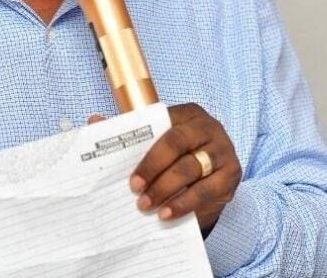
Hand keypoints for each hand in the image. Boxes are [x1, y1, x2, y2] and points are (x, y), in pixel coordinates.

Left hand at [129, 103, 240, 233]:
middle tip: (135, 189)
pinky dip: (184, 203)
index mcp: (188, 113)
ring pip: (191, 167)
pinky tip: (167, 213)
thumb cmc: (179, 155)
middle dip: (152, 168)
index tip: (128, 174)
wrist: (211, 179)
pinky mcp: (232, 174)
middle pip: (177, 143)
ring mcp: (223, 150)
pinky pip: (206, 190)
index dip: (145, 150)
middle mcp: (209, 127)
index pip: (164, 124)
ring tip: (146, 206)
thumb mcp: (157, 142)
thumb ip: (130, 132)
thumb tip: (94, 121)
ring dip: (165, 189)